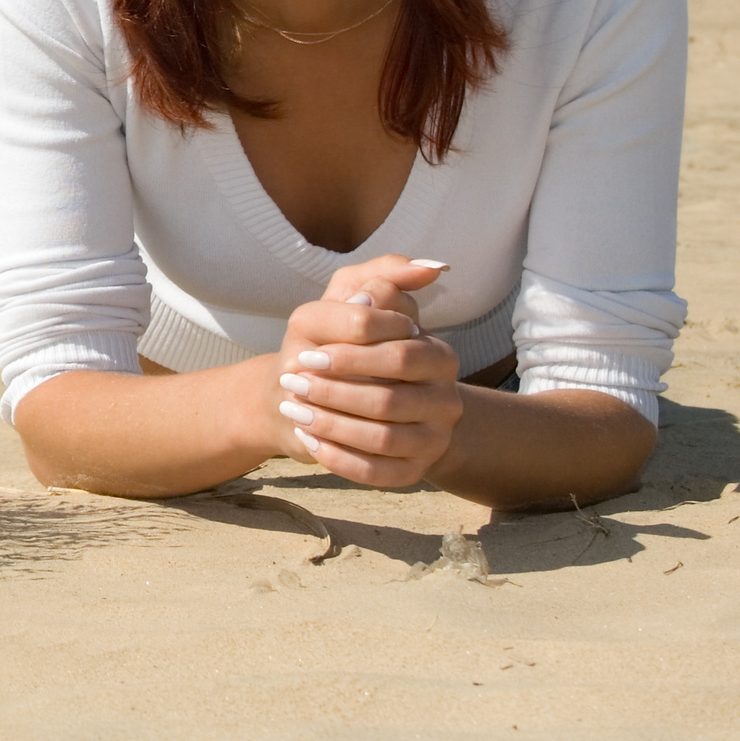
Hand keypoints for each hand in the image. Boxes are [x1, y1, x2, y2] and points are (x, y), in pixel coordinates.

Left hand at [271, 256, 462, 487]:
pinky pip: (378, 473)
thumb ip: (379, 278)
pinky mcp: (412, 472)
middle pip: (390, 398)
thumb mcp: (347, 299)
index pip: (400, 351)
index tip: (305, 353)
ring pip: (383, 438)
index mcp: (437, 354)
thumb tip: (429, 267)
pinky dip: (338, 457)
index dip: (349, 353)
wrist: (323, 398)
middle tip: (294, 383)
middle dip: (335, 390)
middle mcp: (445, 398)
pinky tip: (309, 441)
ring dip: (331, 424)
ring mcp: (433, 439)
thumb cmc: (335, 342)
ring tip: (296, 411)